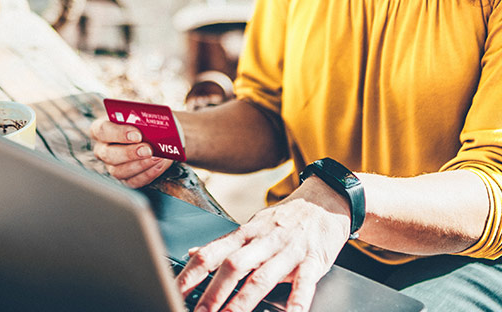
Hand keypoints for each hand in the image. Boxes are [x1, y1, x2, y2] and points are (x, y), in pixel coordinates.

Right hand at [89, 116, 173, 187]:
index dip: (119, 133)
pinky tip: (159, 165)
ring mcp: (112, 166)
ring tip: (157, 158)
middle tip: (148, 150)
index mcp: (100, 129)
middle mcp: (102, 149)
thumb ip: (141, 111)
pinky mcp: (125, 178)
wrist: (155, 132)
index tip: (137, 134)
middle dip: (130, 153)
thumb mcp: (141, 110)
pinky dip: (147, 174)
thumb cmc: (142, 119)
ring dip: (140, 165)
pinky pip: (132, 181)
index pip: (102, 130)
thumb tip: (149, 115)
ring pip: (119, 171)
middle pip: (109, 154)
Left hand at [175, 179, 351, 311]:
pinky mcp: (314, 261)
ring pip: (263, 277)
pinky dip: (296, 302)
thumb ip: (225, 243)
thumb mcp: (253, 225)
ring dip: (243, 301)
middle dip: (213, 293)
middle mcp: (264, 240)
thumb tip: (193, 253)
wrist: (327, 200)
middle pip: (233, 266)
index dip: (191, 273)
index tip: (175, 290)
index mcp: (246, 233)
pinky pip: (304, 284)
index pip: (211, 253)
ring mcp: (289, 251)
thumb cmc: (287, 218)